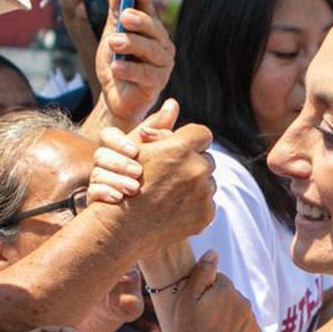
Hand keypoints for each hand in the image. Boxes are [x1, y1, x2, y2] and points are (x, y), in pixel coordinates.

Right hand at [88, 99, 179, 202]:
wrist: (147, 208)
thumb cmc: (154, 172)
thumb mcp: (158, 150)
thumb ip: (161, 129)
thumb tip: (172, 103)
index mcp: (117, 146)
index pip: (108, 135)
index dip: (119, 142)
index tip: (135, 151)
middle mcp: (105, 161)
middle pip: (100, 155)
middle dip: (120, 163)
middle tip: (138, 172)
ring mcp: (99, 179)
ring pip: (97, 174)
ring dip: (116, 180)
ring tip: (134, 189)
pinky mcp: (97, 198)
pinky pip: (93, 193)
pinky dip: (105, 194)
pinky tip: (119, 198)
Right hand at [91, 112, 214, 249]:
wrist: (123, 228)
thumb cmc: (124, 182)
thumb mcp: (137, 149)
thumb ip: (158, 126)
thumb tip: (173, 104)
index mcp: (182, 148)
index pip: (202, 134)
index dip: (192, 141)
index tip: (182, 149)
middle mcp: (197, 169)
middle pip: (207, 159)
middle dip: (194, 164)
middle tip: (175, 174)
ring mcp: (204, 193)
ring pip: (209, 183)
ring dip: (196, 185)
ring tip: (173, 193)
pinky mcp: (206, 214)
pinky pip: (208, 204)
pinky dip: (195, 205)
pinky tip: (175, 209)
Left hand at [94, 0, 174, 127]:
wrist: (114, 99)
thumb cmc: (115, 65)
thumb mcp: (110, 34)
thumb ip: (115, 11)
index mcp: (151, 30)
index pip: (148, 8)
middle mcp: (162, 44)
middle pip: (154, 28)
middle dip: (139, 20)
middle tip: (123, 17)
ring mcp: (163, 64)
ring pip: (151, 49)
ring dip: (131, 44)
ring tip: (113, 43)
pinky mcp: (159, 83)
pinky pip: (146, 73)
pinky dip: (130, 69)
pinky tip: (116, 68)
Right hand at [169, 250, 260, 331]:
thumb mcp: (187, 300)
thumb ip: (201, 272)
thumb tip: (213, 252)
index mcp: (227, 289)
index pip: (217, 279)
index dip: (203, 291)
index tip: (195, 306)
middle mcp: (244, 301)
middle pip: (228, 294)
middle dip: (217, 303)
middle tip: (201, 321)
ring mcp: (252, 320)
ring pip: (237, 310)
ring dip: (227, 317)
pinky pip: (245, 326)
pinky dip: (235, 331)